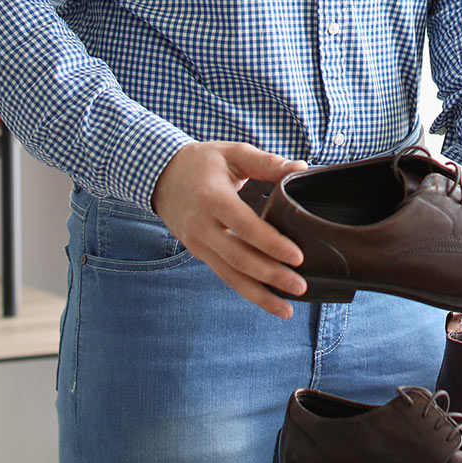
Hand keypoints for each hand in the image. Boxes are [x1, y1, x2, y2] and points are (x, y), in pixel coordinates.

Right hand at [151, 142, 309, 318]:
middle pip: (238, 258)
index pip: (244, 226)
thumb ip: (266, 162)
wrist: (161, 175)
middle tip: (300, 286)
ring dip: (259, 295)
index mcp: (212, 197)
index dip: (271, 244)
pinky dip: (246, 290)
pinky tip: (267, 300)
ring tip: (287, 309)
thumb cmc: (202, 162)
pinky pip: (224, 274)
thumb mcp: (232, 153)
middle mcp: (202, 225)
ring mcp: (198, 243)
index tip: (297, 256)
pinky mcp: (199, 253)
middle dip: (270, 276)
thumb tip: (300, 168)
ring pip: (230, 275)